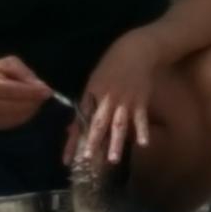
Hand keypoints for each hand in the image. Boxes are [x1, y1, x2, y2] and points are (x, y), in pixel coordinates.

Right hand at [0, 56, 51, 129]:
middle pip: (17, 107)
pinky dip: (27, 114)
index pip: (11, 90)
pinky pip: (18, 122)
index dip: (31, 91)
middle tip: (43, 93)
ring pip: (20, 116)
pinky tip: (26, 105)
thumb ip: (24, 73)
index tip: (48, 91)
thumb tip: (40, 86)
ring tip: (33, 97)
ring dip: (32, 108)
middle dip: (34, 101)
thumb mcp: (8, 64)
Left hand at [62, 30, 159, 165]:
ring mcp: (124, 101)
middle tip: (88, 159)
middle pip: (99, 123)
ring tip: (113, 159)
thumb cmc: (110, 67)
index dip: (73, 141)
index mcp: (92, 95)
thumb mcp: (93, 83)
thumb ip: (85, 107)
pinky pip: (140, 118)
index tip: (67, 159)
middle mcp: (107, 100)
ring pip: (119, 124)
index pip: (79, 122)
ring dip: (116, 142)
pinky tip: (143, 144)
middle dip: (93, 141)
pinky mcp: (140, 101)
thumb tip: (72, 130)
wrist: (134, 51)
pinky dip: (142, 130)